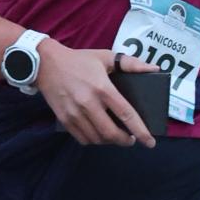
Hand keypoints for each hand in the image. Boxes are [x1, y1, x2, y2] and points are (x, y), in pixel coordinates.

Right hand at [35, 42, 159, 147]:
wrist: (46, 64)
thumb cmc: (79, 60)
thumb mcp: (105, 57)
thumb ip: (131, 63)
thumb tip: (154, 69)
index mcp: (103, 88)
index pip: (126, 115)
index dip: (141, 131)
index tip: (150, 142)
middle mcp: (89, 104)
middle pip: (111, 133)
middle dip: (125, 141)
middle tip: (131, 139)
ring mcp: (75, 114)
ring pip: (97, 139)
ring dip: (109, 141)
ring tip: (115, 136)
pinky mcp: (64, 119)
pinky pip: (82, 138)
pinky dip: (94, 140)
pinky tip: (98, 134)